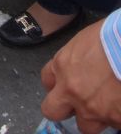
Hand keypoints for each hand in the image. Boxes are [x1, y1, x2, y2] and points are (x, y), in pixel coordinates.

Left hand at [40, 18, 120, 133]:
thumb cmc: (111, 36)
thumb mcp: (85, 42)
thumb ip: (76, 59)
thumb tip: (82, 67)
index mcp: (61, 66)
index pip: (47, 81)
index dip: (57, 84)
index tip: (65, 85)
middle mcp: (71, 91)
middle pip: (53, 111)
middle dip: (64, 109)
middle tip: (79, 105)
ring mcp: (93, 108)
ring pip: (86, 126)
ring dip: (95, 118)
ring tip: (109, 106)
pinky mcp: (116, 119)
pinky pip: (113, 125)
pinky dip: (117, 118)